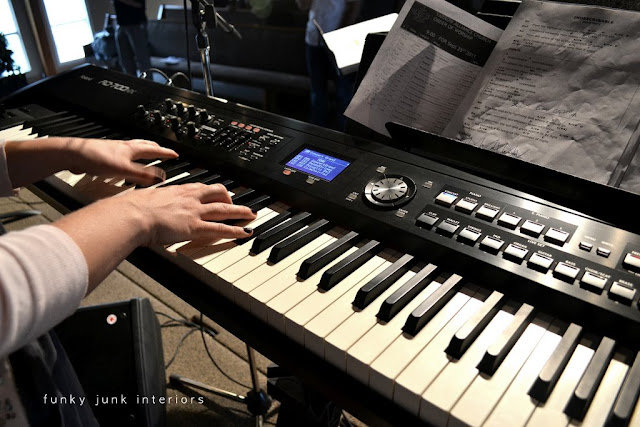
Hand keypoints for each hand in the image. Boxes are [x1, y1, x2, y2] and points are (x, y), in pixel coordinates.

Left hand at [67, 138, 177, 186]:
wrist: (73, 154)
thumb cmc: (95, 158)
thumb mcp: (123, 169)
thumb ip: (142, 175)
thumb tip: (161, 177)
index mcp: (131, 149)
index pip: (153, 150)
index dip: (165, 153)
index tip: (175, 154)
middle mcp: (123, 147)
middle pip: (144, 145)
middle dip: (156, 147)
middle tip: (163, 150)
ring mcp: (114, 150)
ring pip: (133, 148)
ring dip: (143, 150)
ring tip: (147, 153)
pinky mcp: (105, 156)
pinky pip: (123, 155)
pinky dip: (130, 157)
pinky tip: (124, 163)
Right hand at [121, 183, 256, 245]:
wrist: (133, 215)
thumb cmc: (133, 208)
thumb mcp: (146, 199)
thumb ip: (153, 201)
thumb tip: (146, 203)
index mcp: (178, 190)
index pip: (201, 187)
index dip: (213, 191)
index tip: (218, 193)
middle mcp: (190, 198)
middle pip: (217, 194)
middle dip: (230, 198)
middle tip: (237, 203)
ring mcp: (195, 212)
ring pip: (224, 209)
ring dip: (240, 212)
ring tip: (251, 214)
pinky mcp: (195, 227)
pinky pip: (220, 228)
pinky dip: (235, 230)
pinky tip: (245, 232)